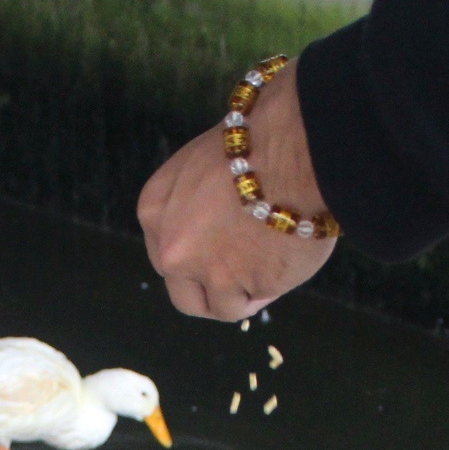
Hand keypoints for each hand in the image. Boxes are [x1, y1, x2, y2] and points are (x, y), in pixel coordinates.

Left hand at [137, 57, 336, 319]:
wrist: (292, 147)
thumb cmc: (260, 142)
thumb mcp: (204, 167)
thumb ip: (197, 205)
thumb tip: (216, 229)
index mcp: (156, 210)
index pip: (165, 254)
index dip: (194, 261)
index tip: (217, 257)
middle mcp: (171, 248)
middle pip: (183, 294)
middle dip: (211, 292)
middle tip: (241, 281)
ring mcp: (205, 272)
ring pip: (220, 306)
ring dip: (245, 294)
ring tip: (272, 267)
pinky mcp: (241, 287)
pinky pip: (255, 300)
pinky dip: (270, 289)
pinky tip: (284, 262)